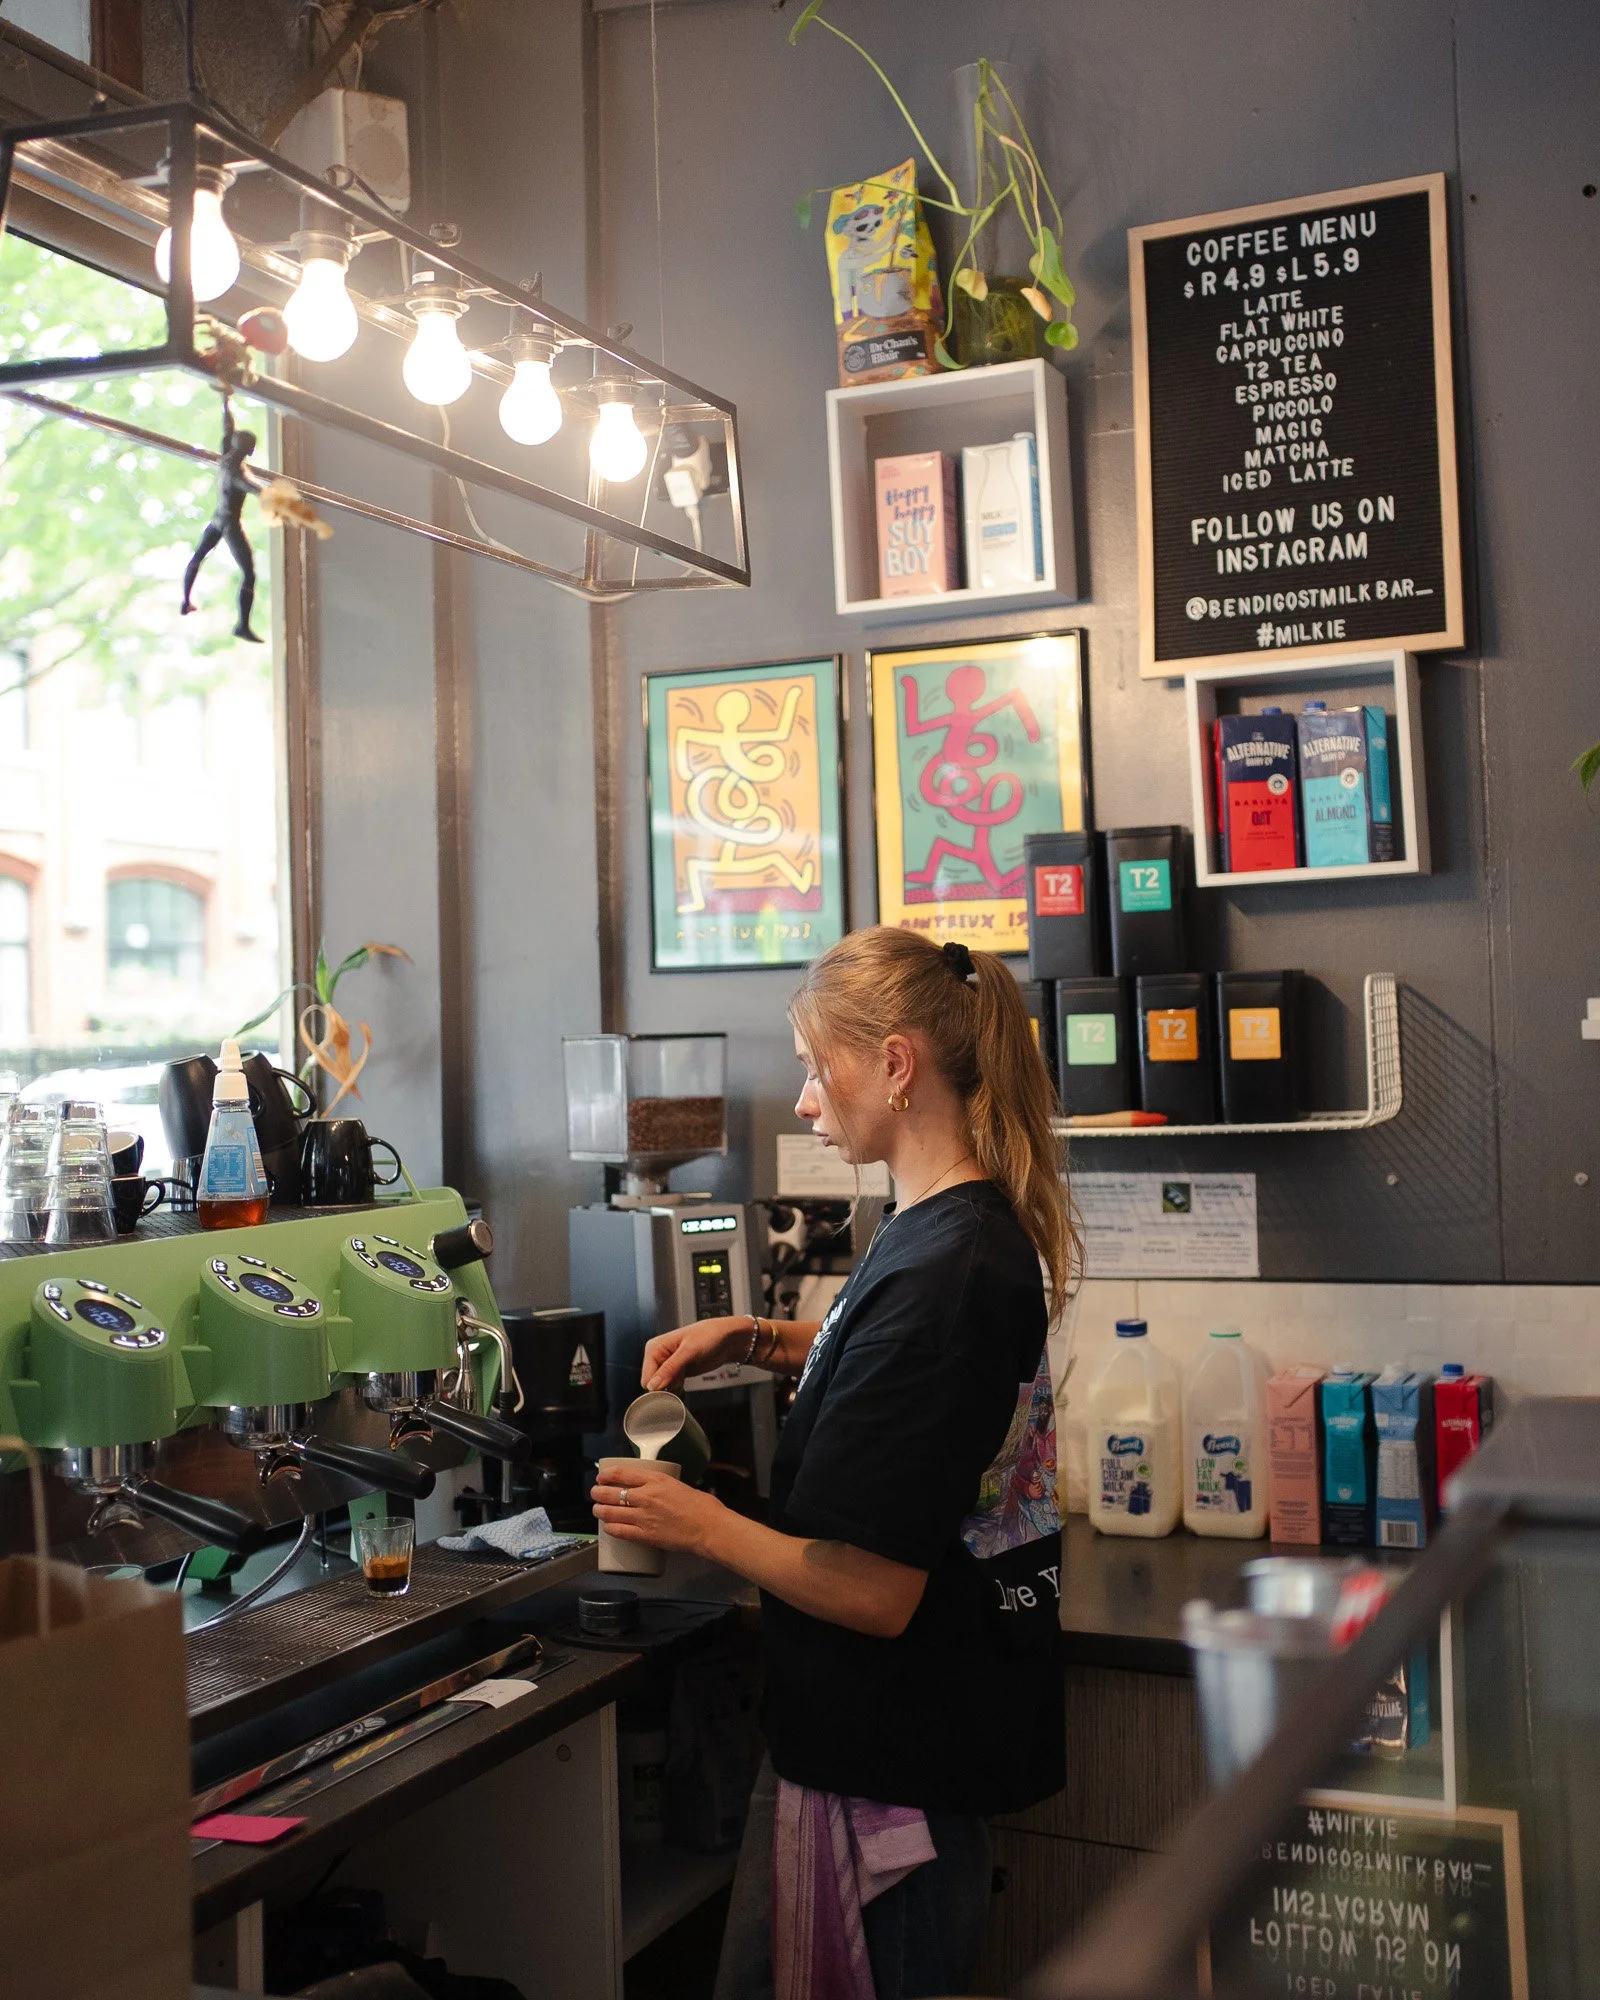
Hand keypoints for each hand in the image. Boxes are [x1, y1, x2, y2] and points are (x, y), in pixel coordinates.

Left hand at [591, 1463, 725, 1556]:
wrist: (708, 1528)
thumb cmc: (702, 1506)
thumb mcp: (679, 1485)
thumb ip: (663, 1487)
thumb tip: (656, 1490)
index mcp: (656, 1480)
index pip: (623, 1474)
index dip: (607, 1475)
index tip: (601, 1476)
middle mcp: (646, 1497)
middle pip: (612, 1493)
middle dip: (598, 1493)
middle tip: (595, 1494)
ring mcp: (643, 1517)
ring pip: (612, 1512)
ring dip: (600, 1511)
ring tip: (597, 1510)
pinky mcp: (645, 1536)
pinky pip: (620, 1531)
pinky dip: (611, 1529)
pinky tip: (607, 1527)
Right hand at [641, 1316, 747, 1391]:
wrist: (726, 1339)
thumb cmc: (709, 1335)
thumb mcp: (689, 1351)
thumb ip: (670, 1369)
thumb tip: (653, 1386)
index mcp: (654, 1348)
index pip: (646, 1377)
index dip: (657, 1386)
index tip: (671, 1387)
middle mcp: (658, 1357)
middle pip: (652, 1384)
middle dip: (665, 1387)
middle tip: (680, 1380)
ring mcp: (668, 1366)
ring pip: (661, 1388)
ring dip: (673, 1388)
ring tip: (685, 1377)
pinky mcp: (677, 1372)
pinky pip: (671, 1388)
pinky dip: (678, 1388)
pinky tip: (686, 1380)